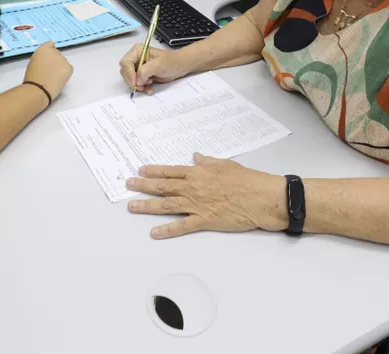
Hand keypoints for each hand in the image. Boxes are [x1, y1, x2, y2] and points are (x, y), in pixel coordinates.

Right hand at [23, 41, 72, 101]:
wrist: (38, 88)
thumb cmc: (32, 77)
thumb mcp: (33, 62)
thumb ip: (41, 58)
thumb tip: (47, 60)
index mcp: (43, 49)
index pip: (50, 44)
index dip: (49, 52)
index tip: (47, 60)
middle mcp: (54, 51)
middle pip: (57, 53)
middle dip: (55, 60)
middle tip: (50, 71)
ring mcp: (63, 59)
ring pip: (63, 61)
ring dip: (60, 66)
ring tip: (54, 77)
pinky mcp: (69, 67)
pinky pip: (68, 68)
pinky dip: (65, 73)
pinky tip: (59, 79)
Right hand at [119, 43, 189, 93]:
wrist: (181, 66)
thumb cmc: (171, 62)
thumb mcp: (158, 64)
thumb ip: (145, 71)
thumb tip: (137, 81)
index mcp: (137, 51)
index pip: (125, 62)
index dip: (129, 73)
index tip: (136, 83)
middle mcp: (135, 58)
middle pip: (125, 72)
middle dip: (132, 81)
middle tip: (142, 86)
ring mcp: (138, 67)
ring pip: (130, 79)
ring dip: (138, 86)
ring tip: (148, 87)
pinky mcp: (142, 76)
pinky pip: (137, 84)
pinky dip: (142, 88)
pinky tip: (149, 89)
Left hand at [126, 153, 288, 238]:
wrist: (260, 197)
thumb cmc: (246, 179)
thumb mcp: (226, 164)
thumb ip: (208, 161)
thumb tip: (196, 157)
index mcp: (199, 172)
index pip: (171, 171)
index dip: (154, 171)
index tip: (141, 170)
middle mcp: (194, 187)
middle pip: (163, 186)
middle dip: (143, 186)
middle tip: (128, 185)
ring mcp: (197, 204)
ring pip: (167, 205)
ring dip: (148, 206)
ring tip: (132, 206)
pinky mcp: (205, 220)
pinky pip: (182, 226)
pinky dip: (167, 230)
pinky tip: (154, 232)